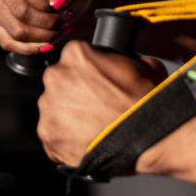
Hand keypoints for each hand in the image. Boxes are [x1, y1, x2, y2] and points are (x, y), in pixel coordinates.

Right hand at [0, 0, 98, 54]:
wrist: (63, 2)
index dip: (46, 4)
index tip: (62, 8)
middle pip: (20, 11)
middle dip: (48, 23)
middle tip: (65, 23)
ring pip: (15, 30)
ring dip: (42, 37)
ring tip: (58, 32)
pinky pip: (7, 42)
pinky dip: (31, 48)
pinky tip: (46, 44)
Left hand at [37, 42, 166, 167]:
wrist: (147, 137)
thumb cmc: (147, 100)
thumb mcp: (145, 64)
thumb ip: (126, 59)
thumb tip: (127, 62)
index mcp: (76, 53)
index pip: (74, 56)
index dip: (88, 71)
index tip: (98, 83)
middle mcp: (56, 76)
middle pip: (59, 82)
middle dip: (73, 93)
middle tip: (95, 106)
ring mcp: (49, 107)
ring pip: (54, 109)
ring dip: (68, 116)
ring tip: (92, 127)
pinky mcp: (48, 135)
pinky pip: (53, 136)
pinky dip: (66, 140)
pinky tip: (86, 141)